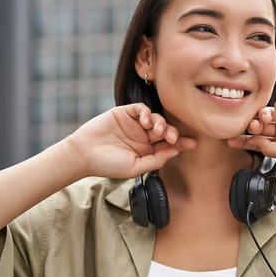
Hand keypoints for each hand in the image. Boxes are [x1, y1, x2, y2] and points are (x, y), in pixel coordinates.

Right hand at [64, 103, 195, 177]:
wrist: (83, 154)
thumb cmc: (108, 164)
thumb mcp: (135, 167)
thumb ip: (156, 160)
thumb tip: (176, 152)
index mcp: (147, 151)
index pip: (168, 145)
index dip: (181, 143)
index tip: (192, 143)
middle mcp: (142, 137)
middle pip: (165, 130)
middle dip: (172, 132)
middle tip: (172, 137)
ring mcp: (134, 124)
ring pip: (155, 118)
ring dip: (161, 123)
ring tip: (157, 130)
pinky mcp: (124, 113)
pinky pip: (140, 108)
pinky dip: (146, 112)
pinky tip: (144, 121)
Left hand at [227, 96, 275, 162]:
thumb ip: (269, 148)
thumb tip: (252, 143)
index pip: (258, 142)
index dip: (244, 141)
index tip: (229, 140)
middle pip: (259, 127)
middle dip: (252, 126)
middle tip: (253, 126)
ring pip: (266, 114)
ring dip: (262, 116)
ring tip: (266, 120)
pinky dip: (275, 106)